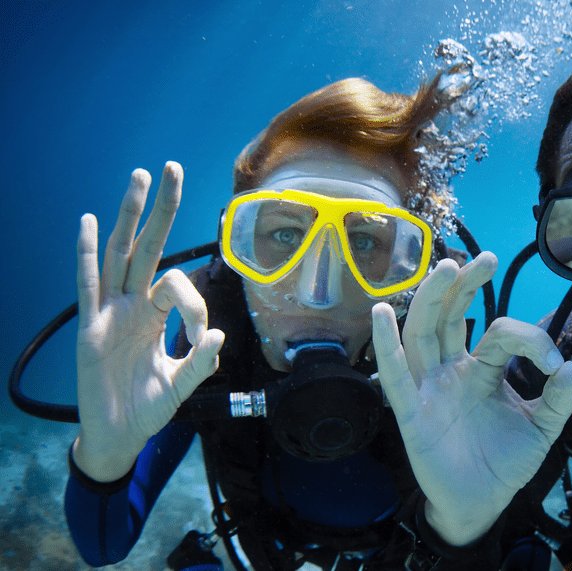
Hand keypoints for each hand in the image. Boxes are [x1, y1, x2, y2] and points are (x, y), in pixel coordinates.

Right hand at [73, 162, 224, 481]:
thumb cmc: (149, 408)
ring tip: (139, 178)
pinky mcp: (89, 328)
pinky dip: (87, 254)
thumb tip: (218, 333)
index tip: (199, 335)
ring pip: (118, 254)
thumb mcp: (183, 384)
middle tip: (173, 167)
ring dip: (129, 217)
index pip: (177, 286)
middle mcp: (133, 305)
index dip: (193, 303)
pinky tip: (88, 223)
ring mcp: (109, 313)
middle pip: (147, 246)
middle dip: (162, 209)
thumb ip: (200, 361)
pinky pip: (88, 285)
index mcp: (157, 314)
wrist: (119, 437)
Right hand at [372, 253, 571, 545]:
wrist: (482, 504)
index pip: (499, 334)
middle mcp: (452, 371)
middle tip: (484, 258)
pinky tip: (382, 314)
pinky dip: (386, 346)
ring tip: (445, 268)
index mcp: (482, 369)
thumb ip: (559, 400)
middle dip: (464, 285)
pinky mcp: (412, 414)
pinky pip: (396, 377)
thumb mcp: (543, 429)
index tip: (556, 366)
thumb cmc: (505, 462)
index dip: (529, 340)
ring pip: (422, 334)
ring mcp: (429, 389)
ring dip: (430, 300)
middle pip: (450, 315)